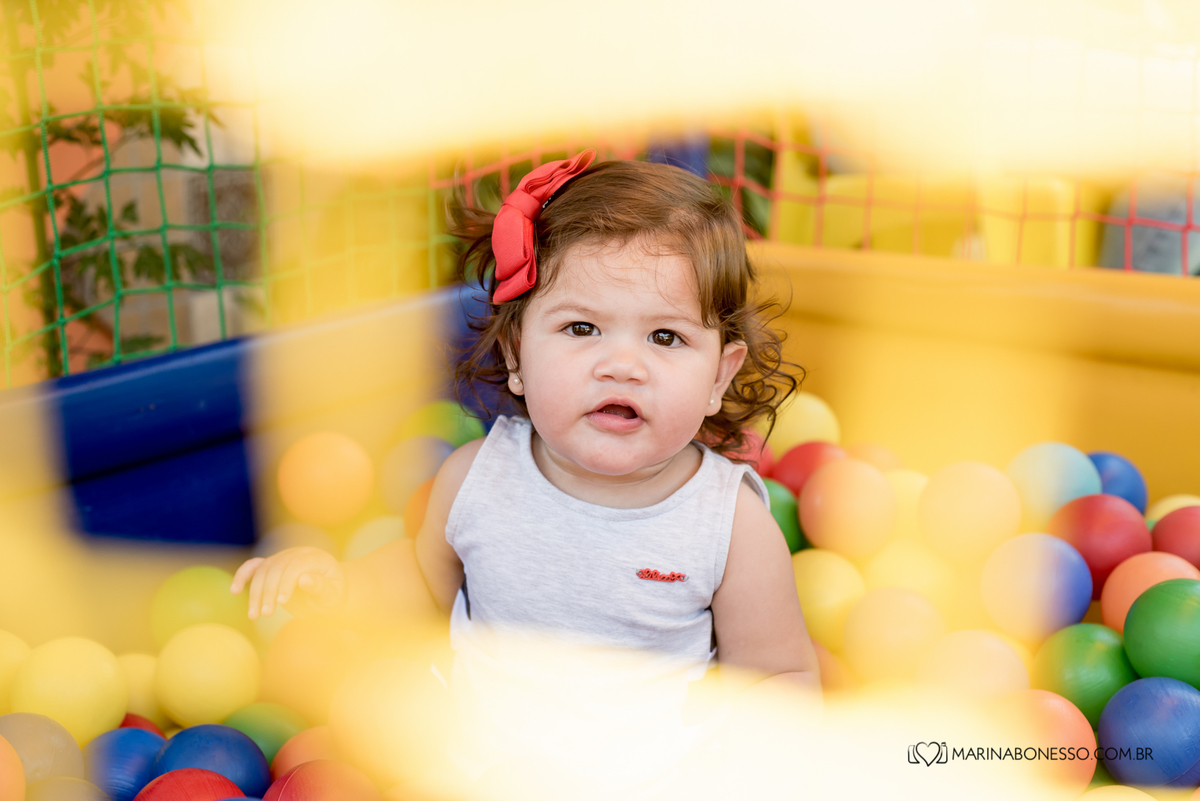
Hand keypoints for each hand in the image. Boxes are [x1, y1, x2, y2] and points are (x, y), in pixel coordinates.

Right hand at [230, 546, 345, 618]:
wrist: (328, 594)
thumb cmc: (332, 597)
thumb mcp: (333, 596)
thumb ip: (321, 587)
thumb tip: (304, 579)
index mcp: (317, 558)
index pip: (297, 565)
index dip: (287, 582)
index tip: (282, 602)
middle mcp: (298, 553)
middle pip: (277, 567)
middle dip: (269, 591)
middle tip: (266, 614)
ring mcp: (283, 557)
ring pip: (263, 570)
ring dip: (255, 592)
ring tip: (254, 615)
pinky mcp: (272, 565)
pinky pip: (254, 567)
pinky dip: (243, 576)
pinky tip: (234, 590)